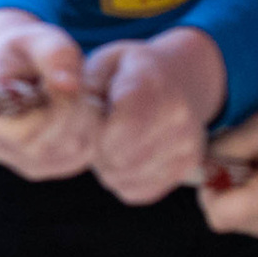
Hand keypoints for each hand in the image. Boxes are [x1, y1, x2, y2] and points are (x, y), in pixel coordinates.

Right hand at [0, 9, 100, 178]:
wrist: (19, 64)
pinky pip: (79, 159)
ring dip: (87, 122)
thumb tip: (70, 86)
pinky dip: (91, 134)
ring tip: (80, 93)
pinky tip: (82, 111)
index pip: (24, 133)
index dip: (56, 109)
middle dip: (76, 113)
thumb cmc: (24, 50)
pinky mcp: (45, 166)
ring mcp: (21, 161)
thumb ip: (54, 54)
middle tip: (82, 83)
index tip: (69, 80)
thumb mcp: (35, 39)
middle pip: (50, 145)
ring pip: (69, 154)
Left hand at [85, 26, 224, 205]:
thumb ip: (83, 90)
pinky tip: (123, 154)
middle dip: (95, 150)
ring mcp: (187, 146)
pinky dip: (121, 179)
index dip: (93, 131)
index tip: (88, 120)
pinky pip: (137, 192)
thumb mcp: (100, 64)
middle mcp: (178, 118)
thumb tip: (70, 115)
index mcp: (151, 85)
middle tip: (96, 131)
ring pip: (124, 180)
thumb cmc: (126, 71)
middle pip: (118, 159)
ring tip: (109, 140)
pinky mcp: (186, 169)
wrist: (178, 79)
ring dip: (105, 166)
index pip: (119, 128)